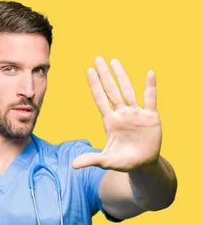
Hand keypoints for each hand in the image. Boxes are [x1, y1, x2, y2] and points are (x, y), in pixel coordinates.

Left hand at [72, 57, 161, 171]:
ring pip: (128, 90)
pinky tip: (149, 73)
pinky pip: (151, 99)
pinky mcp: (151, 117)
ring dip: (122, 76)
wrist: (143, 164)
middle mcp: (122, 113)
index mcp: (110, 121)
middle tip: (97, 58)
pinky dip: (150, 87)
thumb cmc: (123, 161)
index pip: (100, 99)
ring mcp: (136, 113)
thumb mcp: (106, 161)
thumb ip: (91, 160)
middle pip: (111, 90)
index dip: (94, 85)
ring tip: (114, 61)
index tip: (88, 71)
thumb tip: (73, 165)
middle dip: (104, 75)